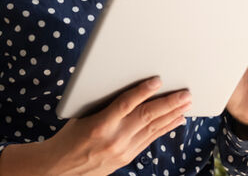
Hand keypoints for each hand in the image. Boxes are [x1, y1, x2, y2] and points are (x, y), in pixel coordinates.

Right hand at [0, 77, 190, 175]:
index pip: (126, 104)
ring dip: (172, 115)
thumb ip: (105, 103)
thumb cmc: (69, 135)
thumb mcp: (82, 114)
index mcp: (99, 124)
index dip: (143, 91)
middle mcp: (114, 139)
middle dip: (169, 104)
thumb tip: (128, 86)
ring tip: (186, 104)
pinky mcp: (127, 158)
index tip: (158, 80)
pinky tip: (175, 120)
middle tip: (186, 93)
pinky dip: (164, 128)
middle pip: (146, 117)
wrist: (61, 166)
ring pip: (152, 129)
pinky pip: (150, 140)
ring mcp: (122, 151)